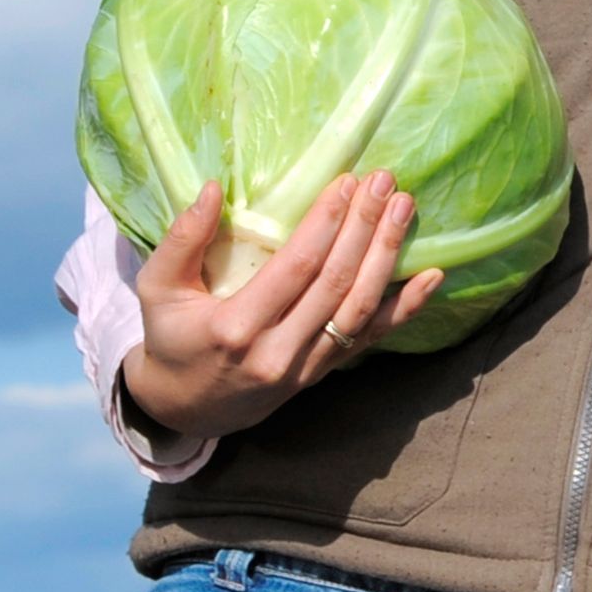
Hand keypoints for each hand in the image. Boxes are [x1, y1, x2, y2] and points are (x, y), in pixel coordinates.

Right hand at [117, 171, 446, 439]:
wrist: (187, 408)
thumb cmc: (171, 337)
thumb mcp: (158, 288)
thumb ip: (182, 239)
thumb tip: (213, 189)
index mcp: (235, 328)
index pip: (296, 268)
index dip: (327, 224)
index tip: (347, 184)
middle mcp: (277, 353)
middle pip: (336, 284)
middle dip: (365, 228)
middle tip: (385, 182)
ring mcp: (305, 367)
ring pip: (359, 309)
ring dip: (387, 256)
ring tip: (404, 209)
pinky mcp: (322, 373)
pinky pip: (370, 339)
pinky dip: (405, 309)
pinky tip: (433, 278)